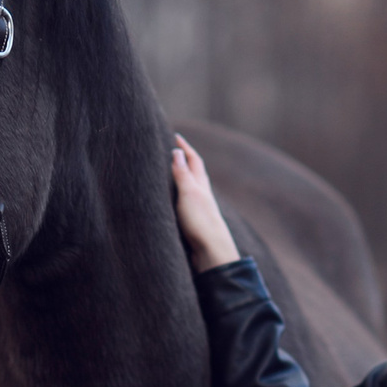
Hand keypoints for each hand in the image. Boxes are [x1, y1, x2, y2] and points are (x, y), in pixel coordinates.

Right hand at [169, 134, 241, 271]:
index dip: (185, 147)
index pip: (193, 160)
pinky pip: (188, 201)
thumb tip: (177, 151)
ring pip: (193, 186)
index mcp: (200, 185)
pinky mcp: (195, 221)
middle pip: (195, 171)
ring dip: (185, 176)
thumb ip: (182, 174)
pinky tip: (178, 200)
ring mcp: (200, 207)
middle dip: (186, 159)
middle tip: (175, 149)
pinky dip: (182, 194)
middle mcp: (202, 194)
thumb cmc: (200, 221)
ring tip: (175, 171)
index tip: (176, 136)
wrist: (211, 251)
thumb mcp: (188, 193)